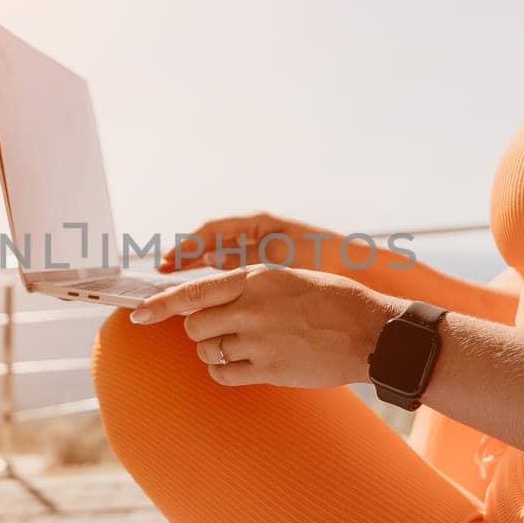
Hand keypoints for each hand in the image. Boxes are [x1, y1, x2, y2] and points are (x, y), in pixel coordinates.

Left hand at [129, 264, 403, 387]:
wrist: (372, 333)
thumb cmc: (335, 302)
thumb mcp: (290, 278)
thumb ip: (251, 286)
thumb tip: (212, 298)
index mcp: (257, 277)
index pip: (195, 291)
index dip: (160, 304)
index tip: (137, 314)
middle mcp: (253, 306)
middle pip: (194, 325)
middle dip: (199, 331)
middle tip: (220, 332)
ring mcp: (260, 339)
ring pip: (207, 350)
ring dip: (213, 352)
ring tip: (241, 347)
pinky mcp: (269, 369)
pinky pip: (224, 374)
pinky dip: (224, 372)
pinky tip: (242, 366)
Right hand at [158, 211, 349, 273]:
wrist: (361, 270)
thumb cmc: (328, 257)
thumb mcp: (284, 254)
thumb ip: (247, 255)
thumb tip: (209, 256)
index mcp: (260, 225)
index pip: (212, 231)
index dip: (187, 245)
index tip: (167, 261)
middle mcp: (258, 237)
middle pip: (212, 244)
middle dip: (187, 257)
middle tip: (162, 273)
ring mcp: (263, 254)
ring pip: (221, 260)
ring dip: (199, 270)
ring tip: (176, 284)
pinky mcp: (270, 272)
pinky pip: (236, 275)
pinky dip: (219, 283)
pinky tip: (208, 298)